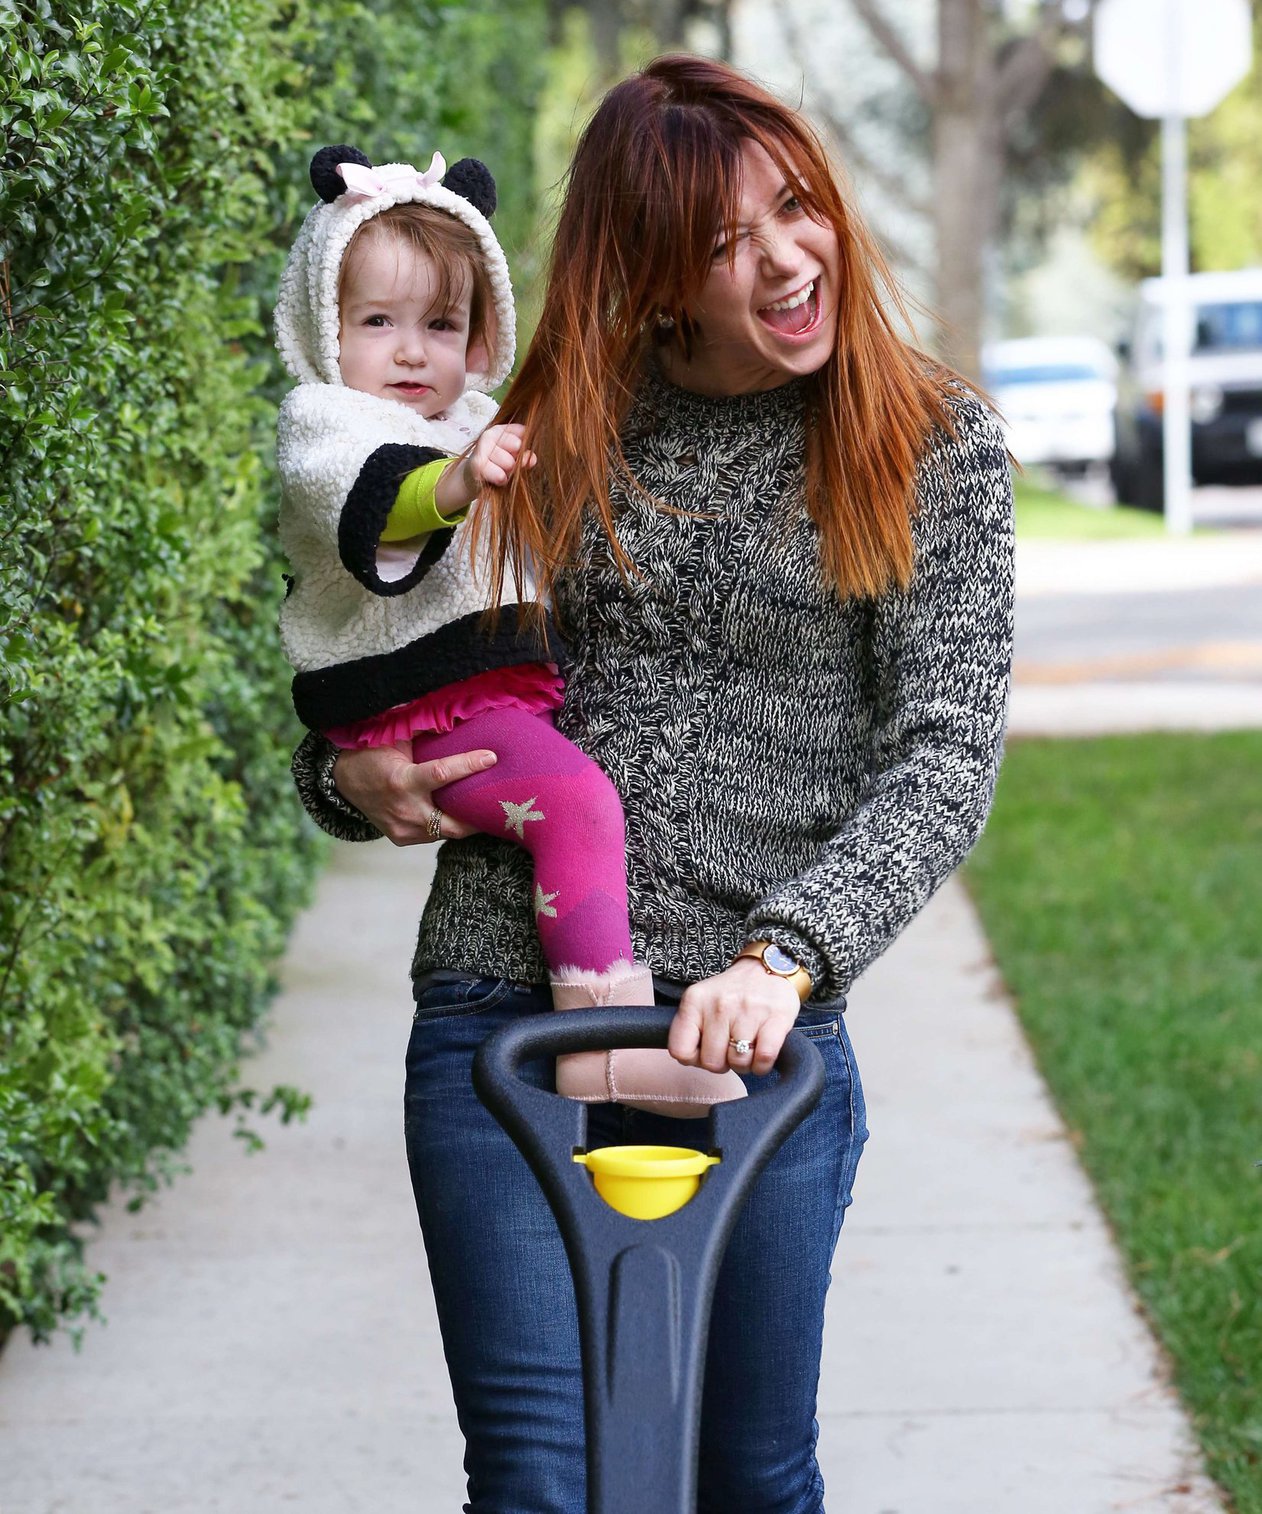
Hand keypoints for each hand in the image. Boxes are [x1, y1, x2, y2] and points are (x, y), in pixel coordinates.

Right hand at [332, 741, 495, 845]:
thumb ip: (422, 733)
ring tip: (486, 808)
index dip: (470, 765)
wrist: (341, 780)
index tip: (491, 758)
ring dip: (465, 821)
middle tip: (501, 804)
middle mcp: (405, 811)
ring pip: (446, 832)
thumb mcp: (393, 739)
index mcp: (401, 782)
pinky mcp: (402, 838)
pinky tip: (463, 815)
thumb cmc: (370, 754)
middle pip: (453, 823)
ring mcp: (402, 830)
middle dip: (478, 818)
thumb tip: (453, 715)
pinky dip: (448, 825)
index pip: (442, 774)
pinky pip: (433, 835)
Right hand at [463, 423, 536, 490]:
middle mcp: (489, 435)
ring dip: (508, 473)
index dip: (524, 447)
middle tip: (506, 466)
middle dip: (515, 461)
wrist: (471, 479)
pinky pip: (500, 475)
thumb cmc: (495, 467)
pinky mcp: (477, 464)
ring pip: (510, 463)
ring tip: (499, 472)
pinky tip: (496, 479)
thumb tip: (532, 458)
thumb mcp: (511, 458)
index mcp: (500, 430)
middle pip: (517, 445)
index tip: (517, 454)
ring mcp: (482, 448)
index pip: (523, 432)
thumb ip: (524, 456)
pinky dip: (501, 480)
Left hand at [667, 959, 800, 1077]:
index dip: (694, 1059)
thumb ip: (690, 1028)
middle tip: (731, 1048)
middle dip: (723, 1063)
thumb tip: (689, 1059)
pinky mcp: (776, 1018)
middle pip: (711, 1062)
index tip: (706, 1050)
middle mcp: (719, 1004)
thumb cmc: (733, 992)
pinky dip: (762, 1065)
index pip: (680, 1051)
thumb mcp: (702, 1001)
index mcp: (695, 1000)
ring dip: (744, 1064)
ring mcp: (748, 1011)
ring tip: (747, 1047)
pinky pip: (763, 1059)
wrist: (770, 967)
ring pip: (738, 1063)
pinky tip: (761, 1054)